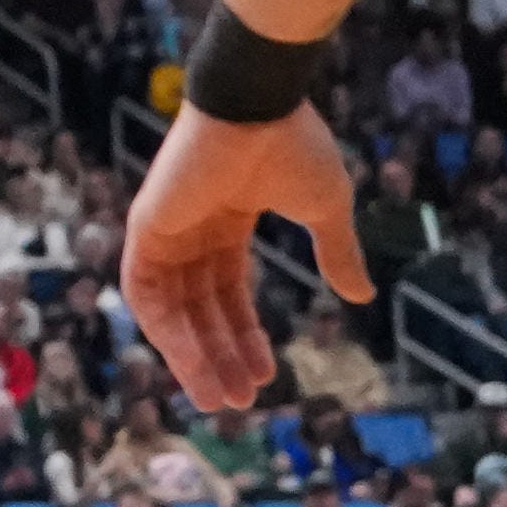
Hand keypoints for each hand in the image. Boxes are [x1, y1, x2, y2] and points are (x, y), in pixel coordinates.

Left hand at [119, 102, 361, 414]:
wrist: (260, 105)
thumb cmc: (294, 146)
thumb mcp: (326, 210)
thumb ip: (338, 253)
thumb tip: (362, 296)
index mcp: (228, 217)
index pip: (229, 290)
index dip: (245, 334)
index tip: (265, 377)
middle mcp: (192, 226)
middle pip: (199, 307)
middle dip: (220, 356)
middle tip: (239, 401)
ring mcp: (165, 227)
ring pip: (172, 310)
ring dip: (193, 356)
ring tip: (220, 399)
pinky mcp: (144, 227)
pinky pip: (146, 294)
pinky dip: (167, 333)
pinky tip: (193, 365)